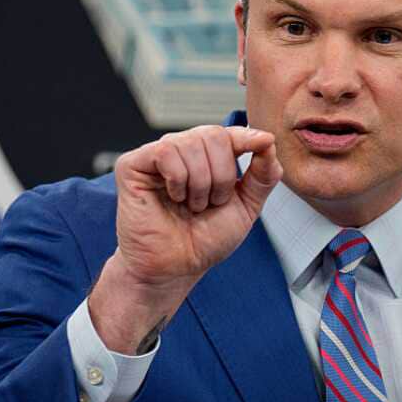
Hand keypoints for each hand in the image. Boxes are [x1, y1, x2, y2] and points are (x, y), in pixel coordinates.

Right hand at [89, 125, 281, 352]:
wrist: (175, 268)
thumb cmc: (204, 240)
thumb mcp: (245, 208)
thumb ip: (262, 176)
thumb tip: (269, 141)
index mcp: (208, 157)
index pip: (230, 133)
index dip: (247, 136)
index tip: (264, 141)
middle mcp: (182, 151)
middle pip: (214, 135)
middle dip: (222, 175)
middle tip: (211, 203)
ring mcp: (156, 156)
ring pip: (190, 143)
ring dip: (200, 183)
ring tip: (192, 205)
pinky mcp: (132, 164)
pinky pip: (166, 152)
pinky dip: (178, 179)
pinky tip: (173, 197)